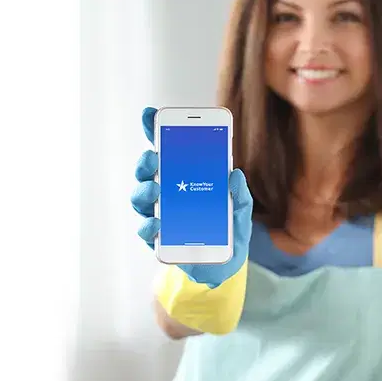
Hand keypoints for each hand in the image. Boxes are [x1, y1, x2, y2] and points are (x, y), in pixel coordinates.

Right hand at [130, 106, 252, 287]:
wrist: (224, 266)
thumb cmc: (229, 230)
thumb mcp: (240, 210)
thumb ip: (240, 194)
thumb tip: (235, 174)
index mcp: (184, 178)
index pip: (165, 150)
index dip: (154, 131)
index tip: (149, 115)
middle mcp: (166, 193)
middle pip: (147, 172)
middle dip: (146, 163)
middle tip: (153, 159)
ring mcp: (159, 215)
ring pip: (141, 199)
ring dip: (143, 192)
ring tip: (153, 191)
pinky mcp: (159, 239)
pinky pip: (146, 230)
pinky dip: (148, 226)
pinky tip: (156, 223)